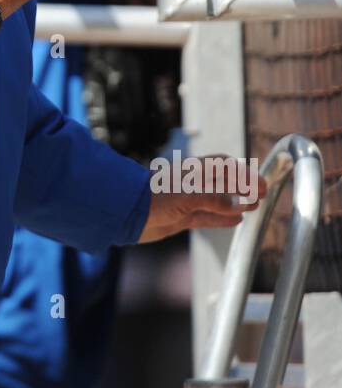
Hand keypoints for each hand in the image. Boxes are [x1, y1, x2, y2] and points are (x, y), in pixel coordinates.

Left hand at [139, 156, 267, 242]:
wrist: (125, 213)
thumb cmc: (153, 197)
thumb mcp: (187, 196)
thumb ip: (213, 199)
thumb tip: (238, 206)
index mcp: (193, 172)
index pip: (224, 167)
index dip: (244, 174)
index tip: (261, 183)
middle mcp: (191, 185)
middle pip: (223, 183)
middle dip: (244, 188)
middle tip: (263, 195)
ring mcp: (186, 201)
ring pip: (218, 201)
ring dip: (236, 203)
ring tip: (254, 206)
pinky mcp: (180, 217)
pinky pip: (207, 217)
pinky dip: (223, 219)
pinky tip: (237, 220)